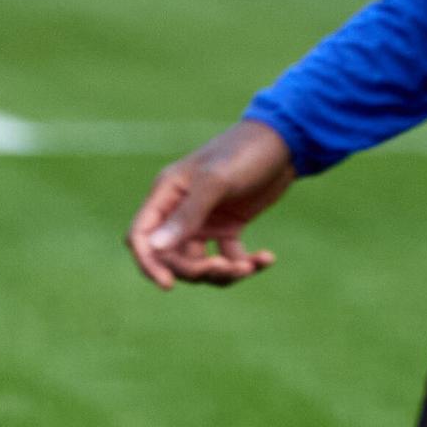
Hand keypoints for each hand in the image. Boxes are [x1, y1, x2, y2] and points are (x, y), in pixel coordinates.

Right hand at [128, 120, 296, 287]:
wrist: (284, 142)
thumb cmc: (243, 153)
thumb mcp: (214, 183)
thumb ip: (186, 216)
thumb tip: (156, 248)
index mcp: (166, 195)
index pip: (141, 236)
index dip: (149, 263)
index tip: (168, 284)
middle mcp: (180, 211)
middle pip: (171, 257)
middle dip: (195, 270)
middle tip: (225, 268)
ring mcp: (204, 221)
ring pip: (200, 263)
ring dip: (223, 272)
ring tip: (249, 267)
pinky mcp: (228, 227)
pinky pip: (229, 257)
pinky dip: (246, 264)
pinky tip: (266, 258)